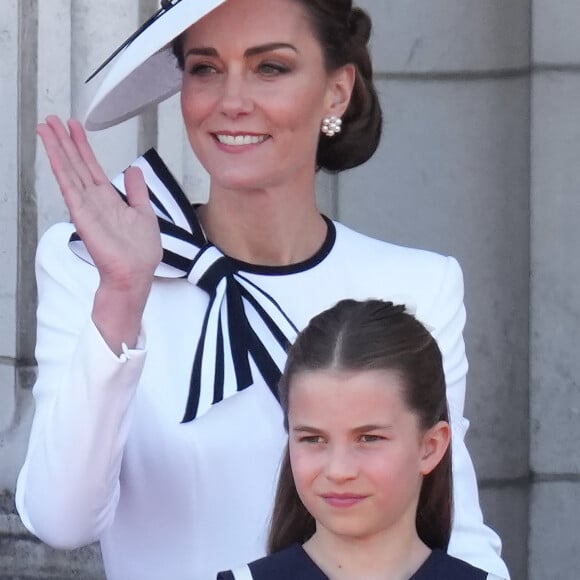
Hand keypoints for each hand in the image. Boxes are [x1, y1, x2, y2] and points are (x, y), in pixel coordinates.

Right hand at [38, 116, 162, 350]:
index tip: (74, 127)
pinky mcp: (82, 214)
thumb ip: (137, 191)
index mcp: (109, 199)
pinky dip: (61, 167)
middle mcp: (95, 200)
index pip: (92, 167)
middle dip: (65, 141)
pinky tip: (53, 151)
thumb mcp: (144, 213)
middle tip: (52, 119)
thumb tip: (134, 170)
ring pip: (69, 170)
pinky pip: (69, 186)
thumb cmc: (140, 252)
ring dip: (58, 148)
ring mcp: (86, 206)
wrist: (136, 274)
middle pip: (76, 164)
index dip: (83, 146)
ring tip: (46, 127)